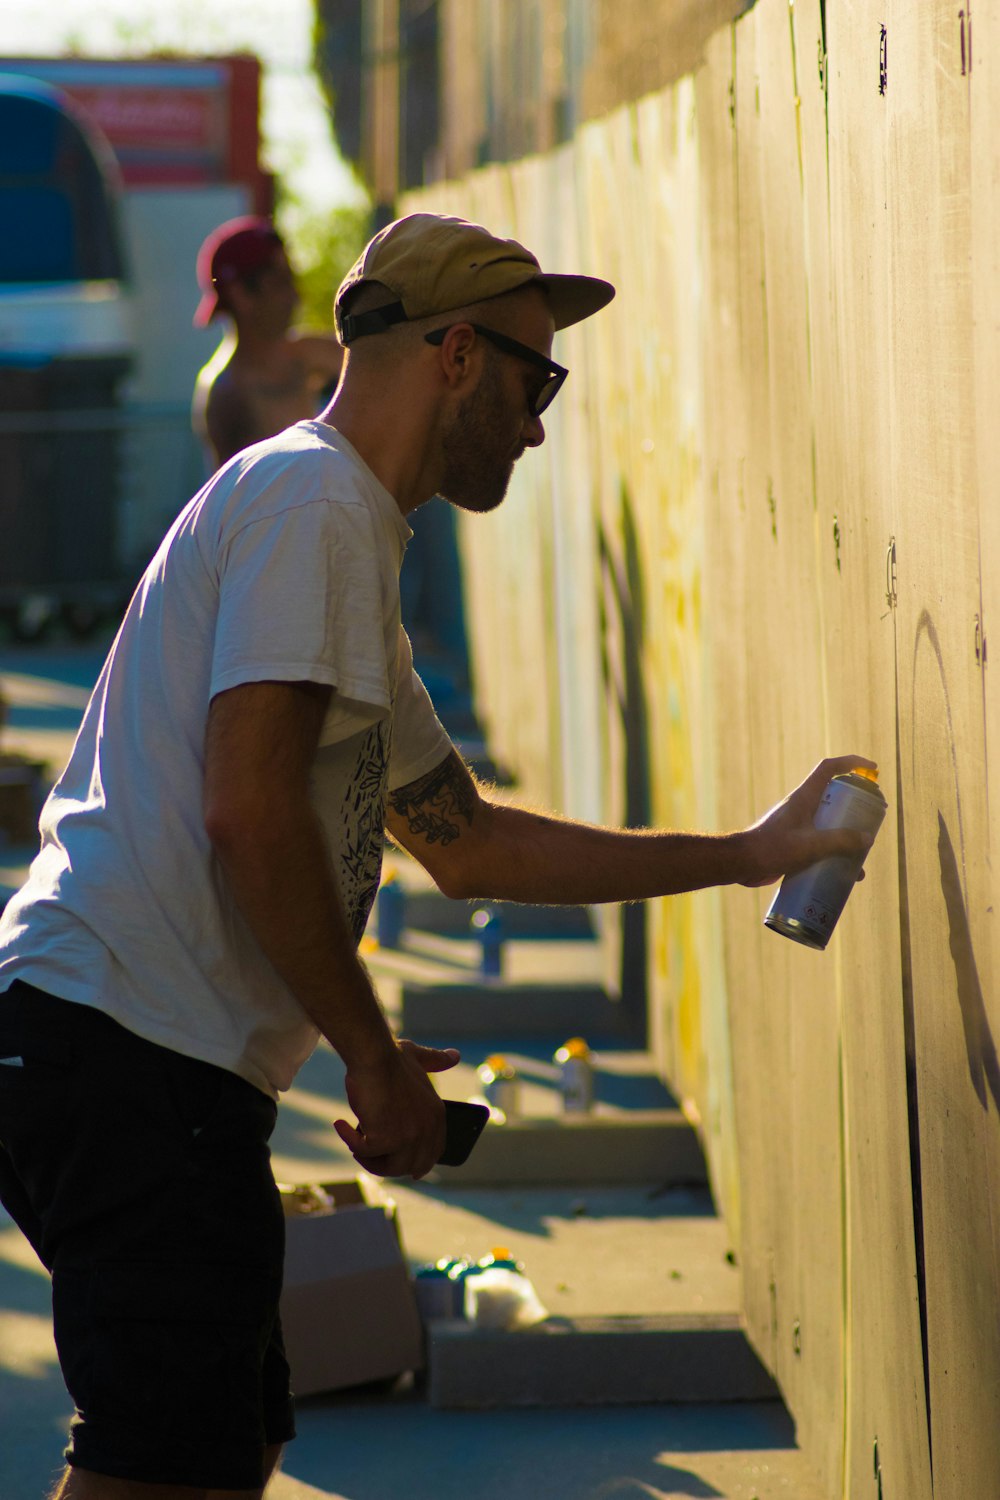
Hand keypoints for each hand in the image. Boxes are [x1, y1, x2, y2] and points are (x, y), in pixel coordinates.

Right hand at [334, 1039, 460, 1179]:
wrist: (375, 1056)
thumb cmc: (392, 1055)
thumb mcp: (419, 1058)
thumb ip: (435, 1061)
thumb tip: (455, 1056)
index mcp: (437, 1115)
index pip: (432, 1153)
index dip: (415, 1162)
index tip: (398, 1162)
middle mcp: (426, 1130)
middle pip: (410, 1166)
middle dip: (388, 1165)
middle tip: (367, 1153)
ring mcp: (407, 1137)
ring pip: (388, 1167)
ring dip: (368, 1159)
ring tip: (354, 1142)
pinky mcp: (385, 1139)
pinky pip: (362, 1151)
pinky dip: (348, 1139)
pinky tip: (339, 1124)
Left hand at [737, 755, 878, 887]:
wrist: (741, 864)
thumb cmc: (772, 848)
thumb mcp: (811, 845)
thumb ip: (840, 841)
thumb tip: (867, 839)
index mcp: (804, 797)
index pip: (829, 768)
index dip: (851, 763)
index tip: (872, 768)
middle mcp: (802, 807)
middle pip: (834, 798)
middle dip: (855, 809)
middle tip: (872, 823)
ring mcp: (797, 825)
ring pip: (828, 826)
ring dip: (845, 840)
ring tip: (860, 862)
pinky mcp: (793, 843)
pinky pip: (819, 845)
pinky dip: (832, 856)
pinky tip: (841, 876)